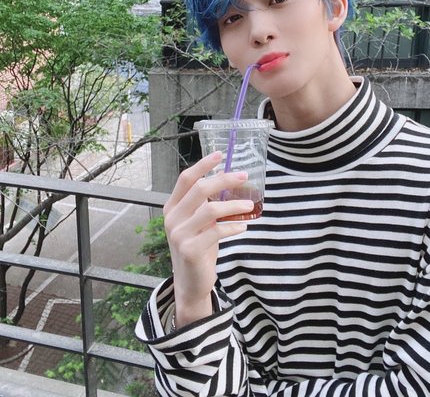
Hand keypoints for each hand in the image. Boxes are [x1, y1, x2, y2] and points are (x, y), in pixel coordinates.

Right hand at [163, 151, 253, 327]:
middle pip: (200, 189)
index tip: (220, 154)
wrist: (190, 282)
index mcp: (172, 207)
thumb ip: (206, 203)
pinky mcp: (190, 250)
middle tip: (243, 176)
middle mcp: (172, 218)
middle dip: (224, 179)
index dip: (203, 165)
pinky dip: (233, 226)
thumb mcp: (199, 222)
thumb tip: (228, 179)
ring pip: (210, 209)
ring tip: (249, 205)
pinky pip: (217, 231)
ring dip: (233, 204)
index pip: (185, 179)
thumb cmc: (198, 246)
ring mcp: (179, 234)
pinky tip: (243, 226)